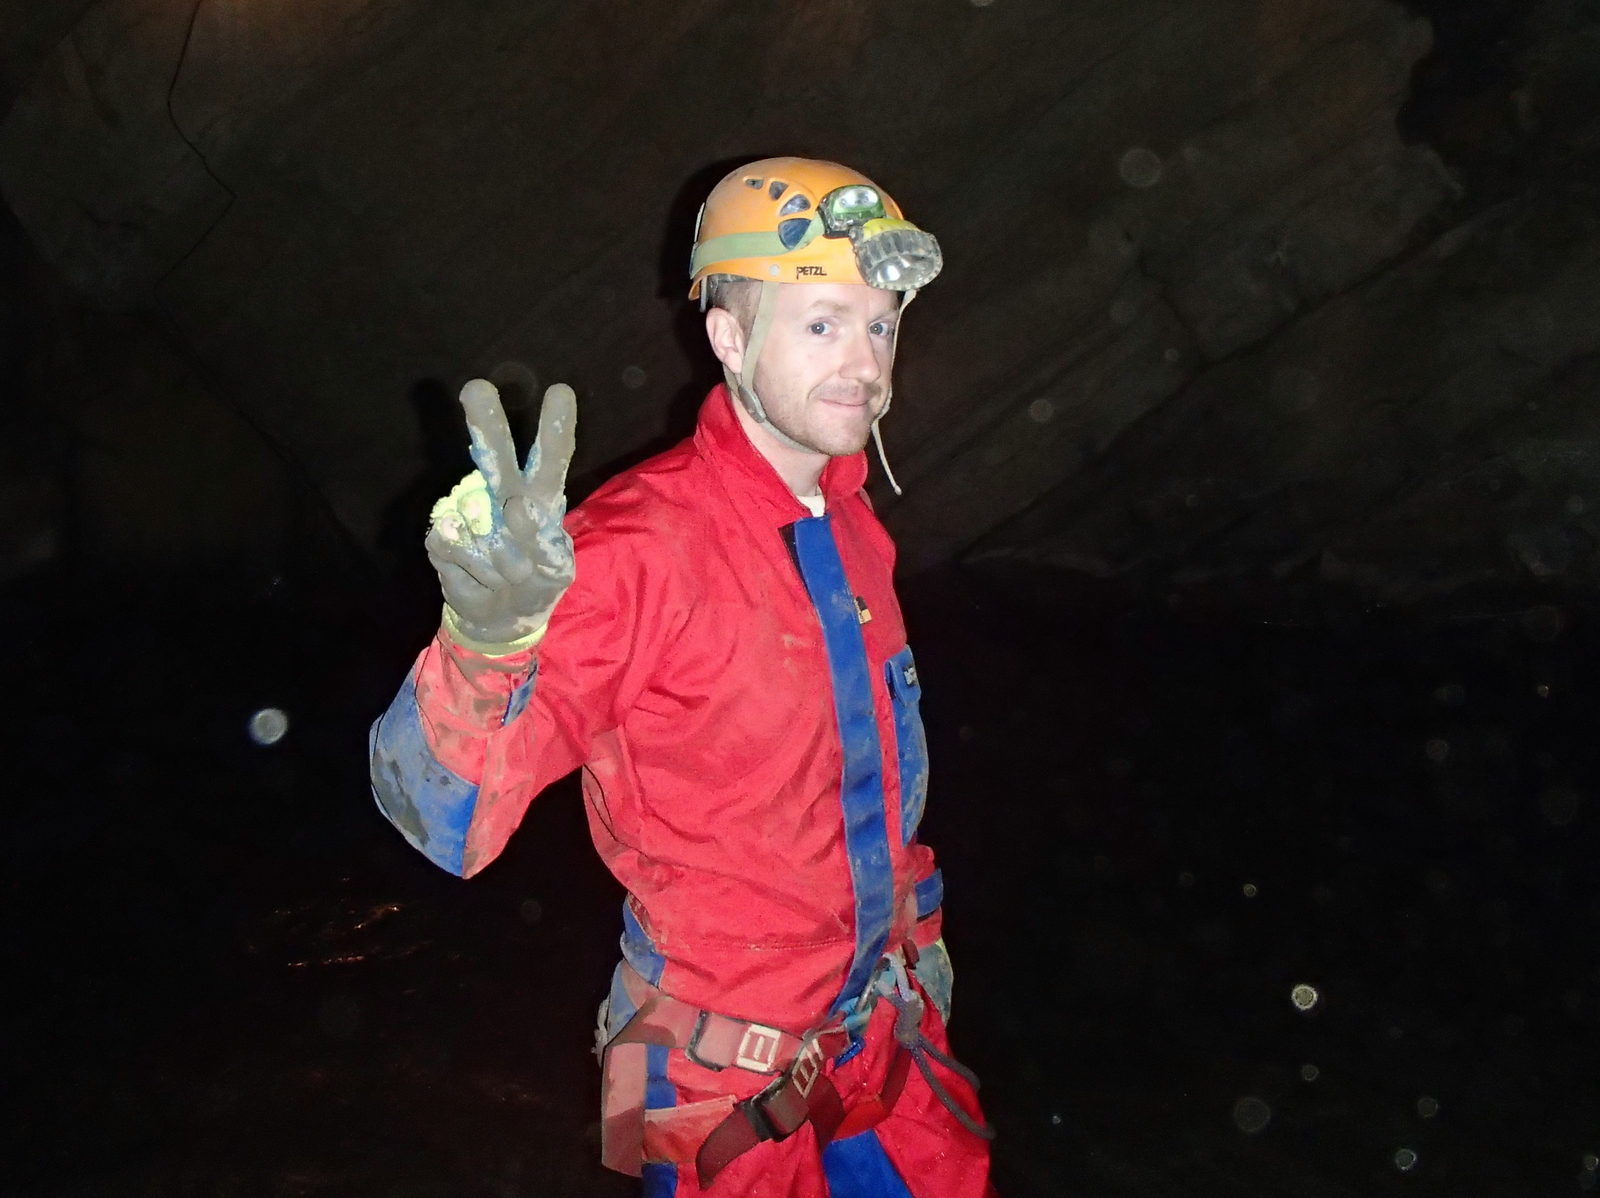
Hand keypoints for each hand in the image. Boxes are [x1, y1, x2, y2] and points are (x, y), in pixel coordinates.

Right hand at [425, 379, 576, 648]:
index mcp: (539, 496)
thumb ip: (543, 542)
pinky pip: (453, 545)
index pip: (550, 459)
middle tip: (476, 388)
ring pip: (477, 522)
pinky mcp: (440, 536)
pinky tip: (480, 579)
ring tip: (506, 576)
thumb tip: (512, 507)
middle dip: (486, 423)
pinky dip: (474, 575)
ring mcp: (468, 512)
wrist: (502, 619)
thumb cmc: (536, 583)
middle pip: (495, 456)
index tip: (560, 392)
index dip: (555, 428)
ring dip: (499, 564)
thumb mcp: (556, 571)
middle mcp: (501, 493)